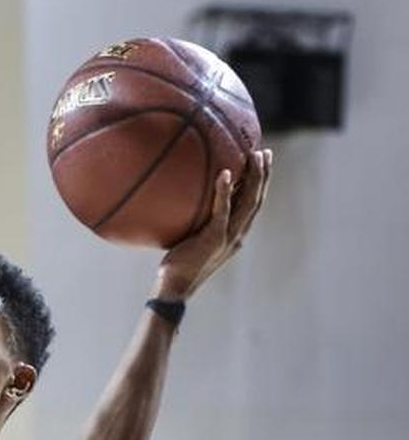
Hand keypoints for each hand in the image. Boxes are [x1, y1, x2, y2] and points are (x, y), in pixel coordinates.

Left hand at [154, 148, 271, 300]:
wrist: (175, 288)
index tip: (262, 163)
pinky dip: (224, 191)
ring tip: (254, 155)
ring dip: (254, 177)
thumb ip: (201, 222)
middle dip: (263, 175)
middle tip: (264, 152)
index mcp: (236, 236)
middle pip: (257, 200)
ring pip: (248, 202)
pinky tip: (224, 174)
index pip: (253, 206)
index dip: (261, 184)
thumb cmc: (179, 264)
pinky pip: (222, 210)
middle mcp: (237, 235)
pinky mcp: (214, 238)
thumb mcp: (195, 239)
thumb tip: (190, 201)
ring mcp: (228, 237)